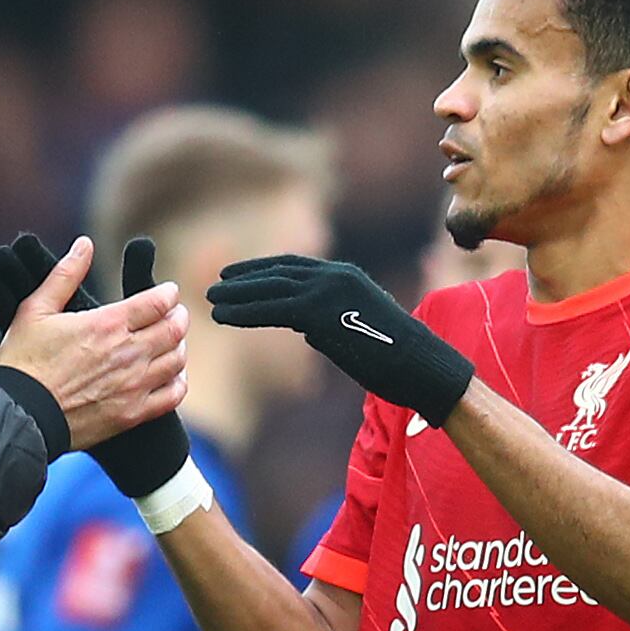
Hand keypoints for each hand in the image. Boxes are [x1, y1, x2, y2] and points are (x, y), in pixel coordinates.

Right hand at [0, 235, 193, 496]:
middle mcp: (127, 352)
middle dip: (179, 317)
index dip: (168, 294)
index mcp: (107, 323)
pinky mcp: (132, 413)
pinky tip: (171, 375)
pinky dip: (178, 382)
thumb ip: (65, 274)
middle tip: (175, 314)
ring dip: (179, 347)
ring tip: (172, 342)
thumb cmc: (23, 362)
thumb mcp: (36, 309)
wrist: (20, 416)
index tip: (167, 293)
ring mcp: (133, 385)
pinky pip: (172, 395)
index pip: (158, 302)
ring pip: (177, 360)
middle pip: (175, 329)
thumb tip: (84, 245)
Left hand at [207, 254, 473, 422]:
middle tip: (214, 286)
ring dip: (236, 295)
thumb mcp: (356, 329)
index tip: (236, 275)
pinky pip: (272, 310)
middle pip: (277, 273)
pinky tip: (224, 318)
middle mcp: (334, 275)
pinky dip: (244, 313)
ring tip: (211, 302)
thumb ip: (328, 322)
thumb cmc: (393, 356)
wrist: (418, 363)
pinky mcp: (320, 313)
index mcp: (344, 275)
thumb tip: (306, 330)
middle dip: (243, 279)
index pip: (293, 266)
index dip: (262, 271)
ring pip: (270, 289)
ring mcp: (327, 291)